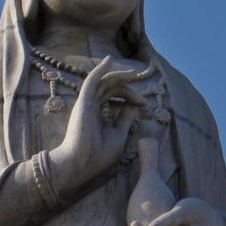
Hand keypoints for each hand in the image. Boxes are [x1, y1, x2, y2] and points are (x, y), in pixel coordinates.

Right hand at [47, 56, 146, 196]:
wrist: (82, 164)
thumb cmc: (98, 154)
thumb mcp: (118, 134)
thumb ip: (125, 118)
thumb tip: (134, 105)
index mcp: (97, 114)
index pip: (113, 97)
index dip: (130, 97)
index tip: (143, 104)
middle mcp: (91, 106)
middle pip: (110, 88)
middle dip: (127, 87)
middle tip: (142, 92)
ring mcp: (86, 103)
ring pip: (103, 82)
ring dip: (119, 75)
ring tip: (134, 73)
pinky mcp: (84, 102)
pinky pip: (92, 81)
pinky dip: (100, 70)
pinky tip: (109, 61)